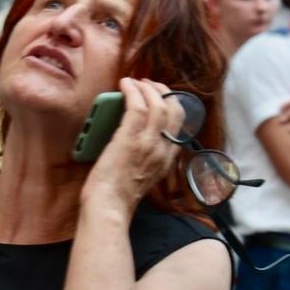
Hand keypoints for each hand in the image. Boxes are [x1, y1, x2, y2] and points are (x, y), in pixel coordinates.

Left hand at [82, 78, 184, 215]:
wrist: (108, 207)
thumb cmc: (116, 197)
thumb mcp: (142, 176)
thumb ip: (145, 159)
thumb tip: (135, 140)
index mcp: (167, 160)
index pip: (180, 126)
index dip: (172, 106)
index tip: (159, 97)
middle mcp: (163, 149)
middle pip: (175, 110)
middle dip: (163, 91)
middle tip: (148, 84)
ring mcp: (148, 143)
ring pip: (158, 104)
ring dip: (147, 87)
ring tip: (135, 82)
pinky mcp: (130, 138)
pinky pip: (137, 105)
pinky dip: (132, 91)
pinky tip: (125, 84)